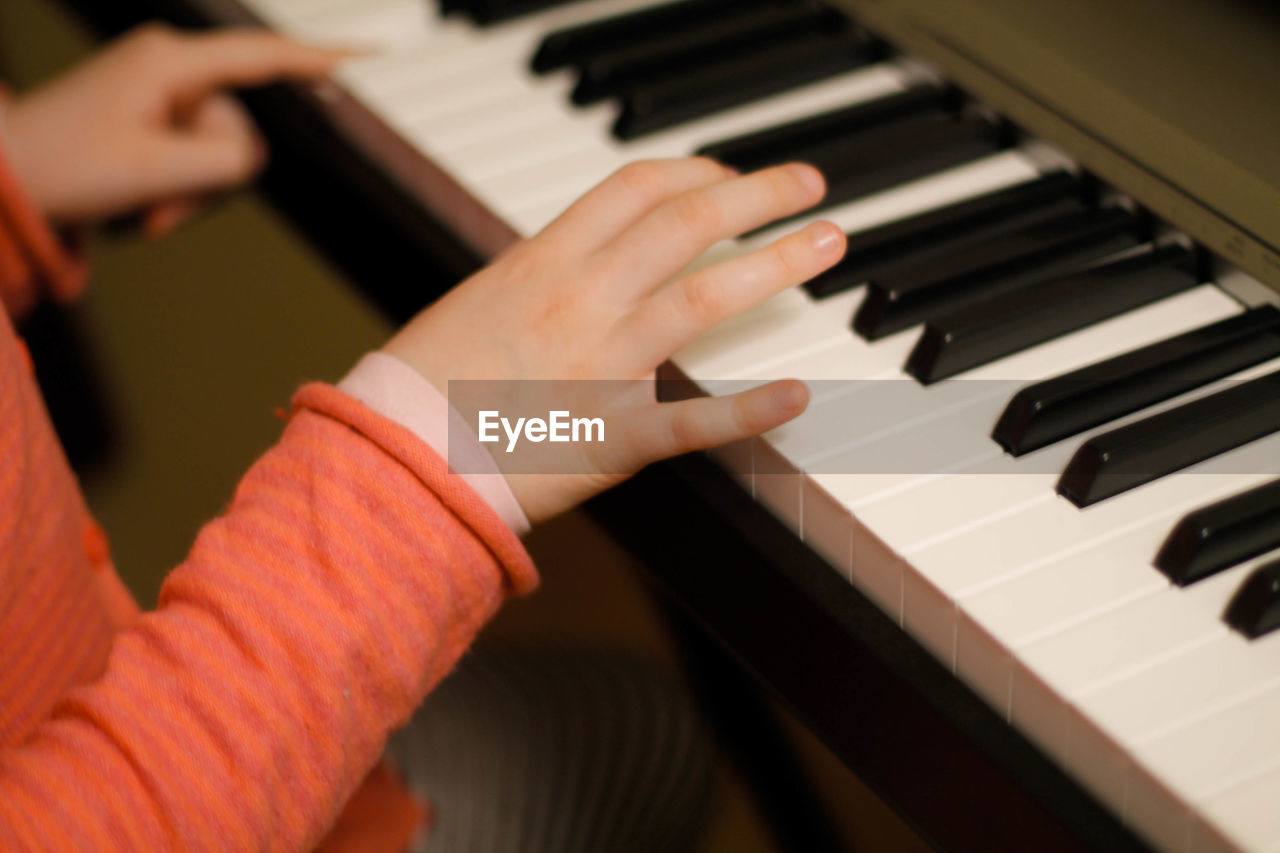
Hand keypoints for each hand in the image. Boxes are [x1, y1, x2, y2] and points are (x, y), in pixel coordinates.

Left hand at [0, 25, 346, 235]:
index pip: (265, 57)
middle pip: (240, 129)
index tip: (371, 58)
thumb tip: (252, 155)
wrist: (3, 184)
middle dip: (210, 181)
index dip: (322, 61)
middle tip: (161, 209)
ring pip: (218, 153)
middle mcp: (168, 69)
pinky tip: (139, 202)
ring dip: (188, 195)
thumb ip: (227, 161)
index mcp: (170, 64)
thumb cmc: (60, 169)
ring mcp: (158, 93)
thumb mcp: (156, 172)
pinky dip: (174, 190)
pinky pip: (193, 159)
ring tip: (143, 209)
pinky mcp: (150, 118)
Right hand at [383, 158, 845, 523]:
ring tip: (826, 244)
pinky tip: (796, 395)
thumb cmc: (423, 384)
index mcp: (544, 260)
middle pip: (688, 224)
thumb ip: (541, 280)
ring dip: (776, 263)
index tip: (728, 175)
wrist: (395, 455)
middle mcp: (582, 298)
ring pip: (706, 296)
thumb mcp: (479, 303)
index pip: (636, 189)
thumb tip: (584, 266)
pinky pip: (694, 420)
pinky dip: (751, 410)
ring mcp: (603, 364)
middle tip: (805, 185)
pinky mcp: (615, 436)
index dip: (694, 172)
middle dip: (758, 195)